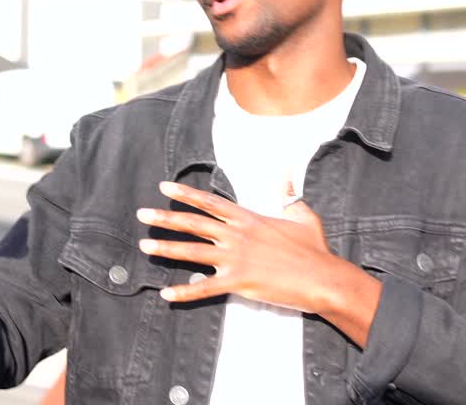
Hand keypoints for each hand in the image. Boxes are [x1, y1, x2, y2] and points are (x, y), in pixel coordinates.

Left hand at [137, 181, 381, 345]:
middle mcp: (237, 235)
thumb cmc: (314, 248)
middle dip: (165, 218)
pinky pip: (205, 288)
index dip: (186, 194)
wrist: (323, 277)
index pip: (210, 202)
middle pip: (194, 223)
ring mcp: (236, 258)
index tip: (164, 187)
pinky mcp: (238, 282)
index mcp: (248, 218)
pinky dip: (185, 292)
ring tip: (144, 246)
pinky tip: (166, 294)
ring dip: (167, 249)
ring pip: (193, 252)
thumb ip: (288, 193)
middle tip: (141, 214)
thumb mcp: (302, 213)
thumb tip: (287, 171)